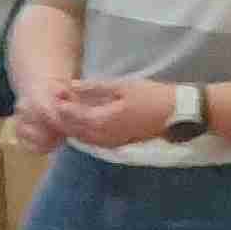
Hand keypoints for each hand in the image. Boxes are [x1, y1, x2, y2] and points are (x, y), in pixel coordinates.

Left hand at [54, 78, 174, 151]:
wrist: (176, 113)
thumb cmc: (152, 96)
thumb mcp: (123, 86)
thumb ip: (95, 88)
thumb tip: (72, 85)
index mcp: (100, 121)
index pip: (71, 116)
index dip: (60, 104)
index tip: (54, 92)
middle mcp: (100, 137)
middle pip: (71, 129)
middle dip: (61, 115)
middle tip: (57, 99)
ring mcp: (107, 143)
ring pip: (79, 136)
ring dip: (70, 123)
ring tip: (66, 106)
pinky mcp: (114, 144)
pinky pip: (89, 140)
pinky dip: (81, 130)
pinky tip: (80, 119)